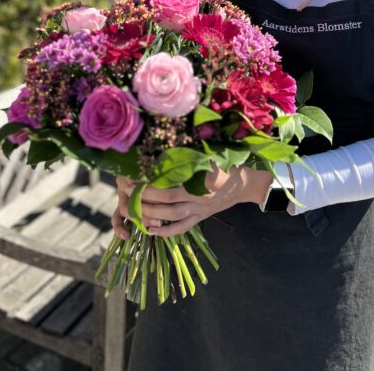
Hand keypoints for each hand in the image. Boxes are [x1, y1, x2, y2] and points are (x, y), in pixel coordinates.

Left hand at [111, 165, 272, 238]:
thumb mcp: (211, 155)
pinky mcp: (201, 219)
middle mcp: (201, 195)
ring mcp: (201, 209)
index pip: (173, 180)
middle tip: (128, 189)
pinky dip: (165, 231)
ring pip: (172, 215)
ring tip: (133, 209)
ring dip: (151, 213)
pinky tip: (150, 230)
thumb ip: (192, 153)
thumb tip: (167, 142)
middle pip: (168, 198)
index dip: (153, 180)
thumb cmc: (226, 164)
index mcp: (203, 177)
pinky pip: (182, 228)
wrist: (245, 185)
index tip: (137, 174)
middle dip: (146, 195)